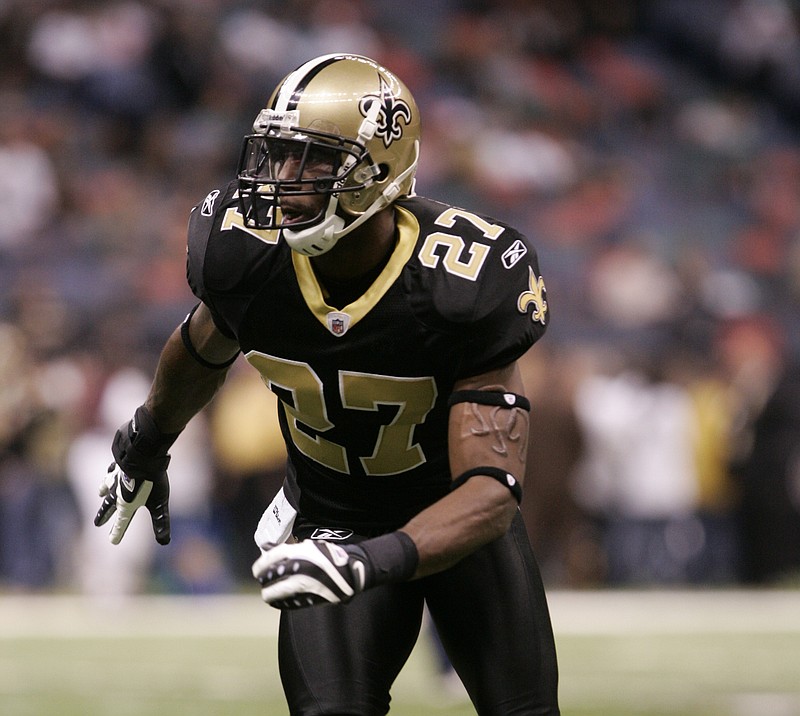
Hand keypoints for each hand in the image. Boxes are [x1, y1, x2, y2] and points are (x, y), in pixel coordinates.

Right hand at [93, 406, 177, 544]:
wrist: (142, 454)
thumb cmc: (151, 480)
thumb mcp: (159, 503)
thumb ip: (161, 522)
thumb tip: (165, 542)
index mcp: (126, 504)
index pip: (121, 522)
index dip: (118, 532)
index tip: (113, 541)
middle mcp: (118, 492)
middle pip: (110, 506)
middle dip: (104, 515)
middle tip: (97, 523)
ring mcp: (117, 476)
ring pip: (108, 485)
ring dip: (104, 490)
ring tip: (100, 493)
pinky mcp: (120, 462)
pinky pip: (113, 468)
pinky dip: (111, 471)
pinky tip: (111, 469)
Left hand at [251, 540, 366, 608]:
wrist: (350, 572)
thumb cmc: (329, 556)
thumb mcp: (310, 547)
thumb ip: (292, 551)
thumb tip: (272, 556)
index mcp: (298, 552)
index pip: (270, 558)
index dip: (260, 565)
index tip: (257, 570)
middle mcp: (298, 567)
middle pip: (270, 576)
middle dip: (264, 579)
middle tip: (263, 581)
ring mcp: (303, 584)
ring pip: (276, 592)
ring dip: (270, 593)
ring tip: (268, 594)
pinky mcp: (308, 597)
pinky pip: (288, 602)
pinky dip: (281, 602)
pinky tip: (278, 602)